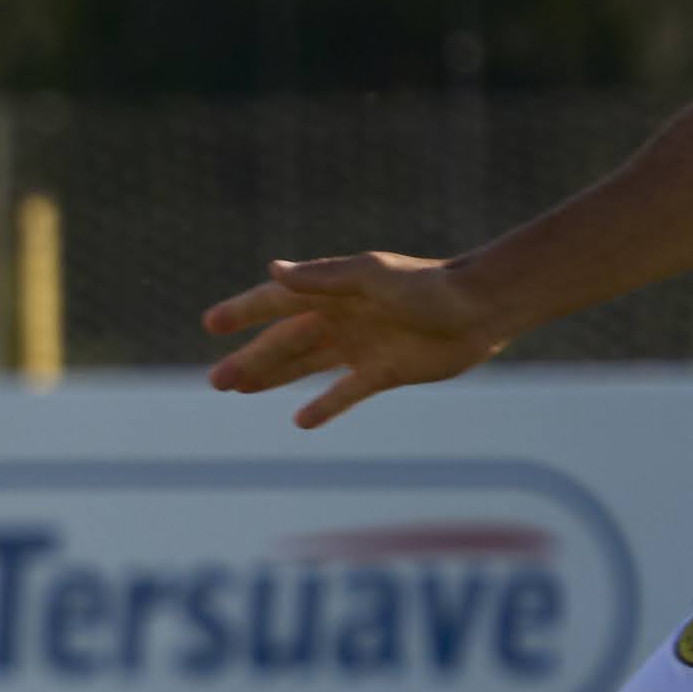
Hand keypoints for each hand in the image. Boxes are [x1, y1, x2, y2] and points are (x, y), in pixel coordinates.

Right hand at [204, 250, 507, 427]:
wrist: (480, 309)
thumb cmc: (427, 285)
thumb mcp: (371, 276)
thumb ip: (322, 277)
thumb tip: (272, 270)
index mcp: (331, 293)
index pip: (275, 303)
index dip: (242, 313)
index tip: (211, 324)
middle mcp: (339, 320)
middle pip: (283, 343)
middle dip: (249, 360)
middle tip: (215, 381)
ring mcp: (359, 347)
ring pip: (304, 366)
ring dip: (272, 379)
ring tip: (239, 390)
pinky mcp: (383, 372)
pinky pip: (345, 392)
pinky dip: (324, 406)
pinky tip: (301, 421)